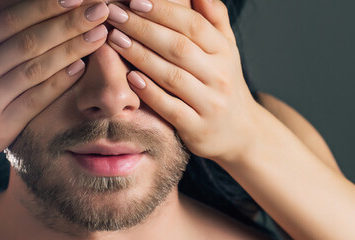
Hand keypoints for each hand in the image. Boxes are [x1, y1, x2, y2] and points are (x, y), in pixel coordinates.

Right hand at [0, 0, 109, 161]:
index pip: (12, 18)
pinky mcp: (2, 124)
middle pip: (28, 40)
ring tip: (99, 34)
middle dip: (68, 23)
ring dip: (71, 49)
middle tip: (100, 10)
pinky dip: (59, 82)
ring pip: (35, 68)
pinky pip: (36, 99)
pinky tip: (81, 67)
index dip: (46, 5)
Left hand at [105, 0, 273, 163]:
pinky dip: (149, 92)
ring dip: (140, 55)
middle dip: (143, 28)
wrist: (240, 132)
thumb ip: (213, 17)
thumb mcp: (225, 48)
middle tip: (114, 14)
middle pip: (178, 47)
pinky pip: (170, 108)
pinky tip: (129, 76)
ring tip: (114, 38)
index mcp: (224, 51)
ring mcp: (209, 103)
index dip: (164, 11)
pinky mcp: (197, 128)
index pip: (193, 25)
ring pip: (172, 76)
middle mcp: (220, 75)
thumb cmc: (222, 82)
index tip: (135, 0)